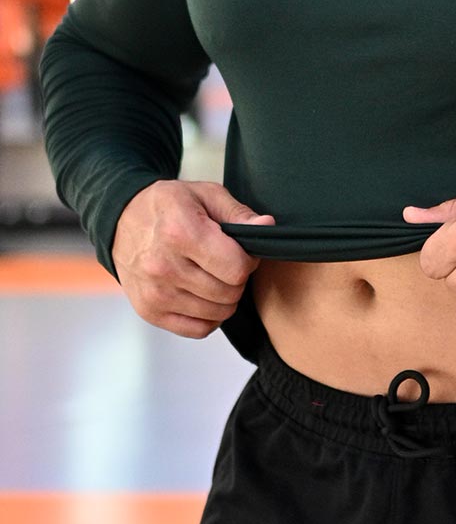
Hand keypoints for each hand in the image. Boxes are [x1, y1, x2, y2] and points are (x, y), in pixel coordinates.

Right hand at [111, 180, 275, 339]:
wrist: (120, 221)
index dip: (248, 259)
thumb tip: (267, 227)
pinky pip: (199, 329)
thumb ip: (239, 213)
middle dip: (237, 278)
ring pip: (218, 314)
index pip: (236, 268)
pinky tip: (202, 293)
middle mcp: (163, 267)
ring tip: (211, 274)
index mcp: (179, 233)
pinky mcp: (149, 311)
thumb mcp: (206, 194)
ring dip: (224, 297)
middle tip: (224, 260)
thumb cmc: (169, 205)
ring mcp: (154, 293)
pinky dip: (209, 316)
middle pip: (230, 293)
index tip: (239, 249)